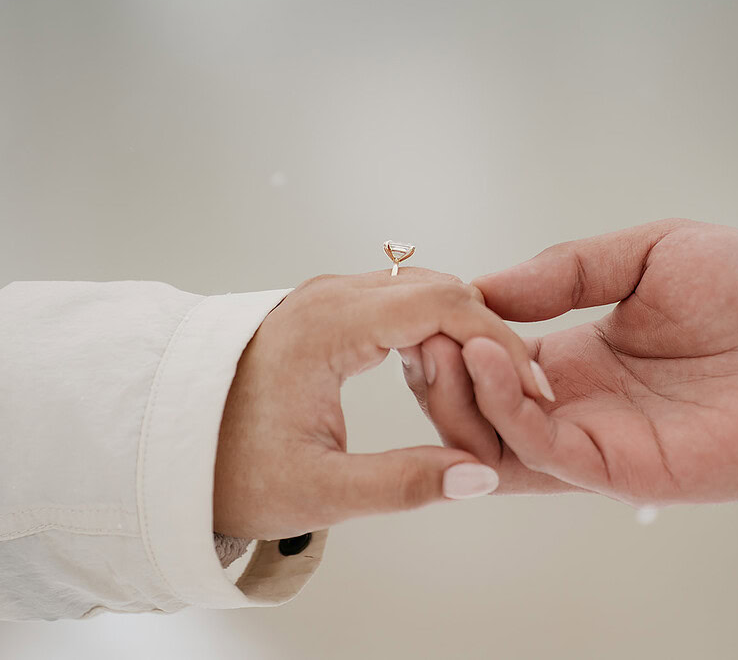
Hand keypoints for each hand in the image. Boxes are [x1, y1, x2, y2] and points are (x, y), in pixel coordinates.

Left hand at [214, 269, 548, 538]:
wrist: (164, 447)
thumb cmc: (228, 468)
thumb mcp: (318, 491)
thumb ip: (403, 484)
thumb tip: (481, 475)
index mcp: (326, 328)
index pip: (442, 305)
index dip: (498, 345)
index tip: (530, 390)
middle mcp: (328, 296)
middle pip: (441, 290)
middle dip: (488, 341)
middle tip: (516, 398)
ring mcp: (326, 298)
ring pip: (424, 293)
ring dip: (463, 336)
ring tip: (482, 396)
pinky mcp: (326, 311)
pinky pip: (398, 304)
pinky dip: (433, 333)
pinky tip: (440, 378)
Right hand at [407, 220, 737, 504]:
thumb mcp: (641, 254)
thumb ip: (563, 271)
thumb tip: (482, 286)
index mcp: (572, 358)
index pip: (483, 361)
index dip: (449, 334)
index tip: (425, 299)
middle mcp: (572, 404)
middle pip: (472, 411)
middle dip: (437, 372)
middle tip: (422, 329)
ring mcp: (590, 440)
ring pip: (490, 441)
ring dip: (456, 395)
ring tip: (447, 341)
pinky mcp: (615, 469)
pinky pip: (537, 451)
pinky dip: (501, 411)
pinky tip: (490, 357)